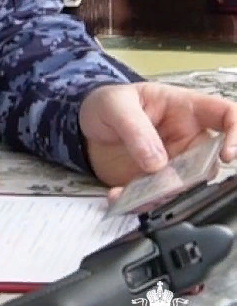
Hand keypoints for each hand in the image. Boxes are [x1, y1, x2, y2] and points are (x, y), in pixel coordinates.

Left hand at [79, 82, 236, 187]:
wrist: (84, 123)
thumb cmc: (107, 103)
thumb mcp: (116, 106)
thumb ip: (135, 129)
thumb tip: (156, 163)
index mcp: (185, 108)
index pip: (226, 115)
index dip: (235, 134)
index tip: (227, 154)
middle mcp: (185, 137)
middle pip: (207, 161)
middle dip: (191, 177)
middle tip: (165, 182)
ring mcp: (170, 161)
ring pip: (183, 185)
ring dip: (162, 195)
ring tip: (134, 194)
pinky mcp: (151, 180)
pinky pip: (154, 197)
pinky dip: (138, 202)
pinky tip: (118, 196)